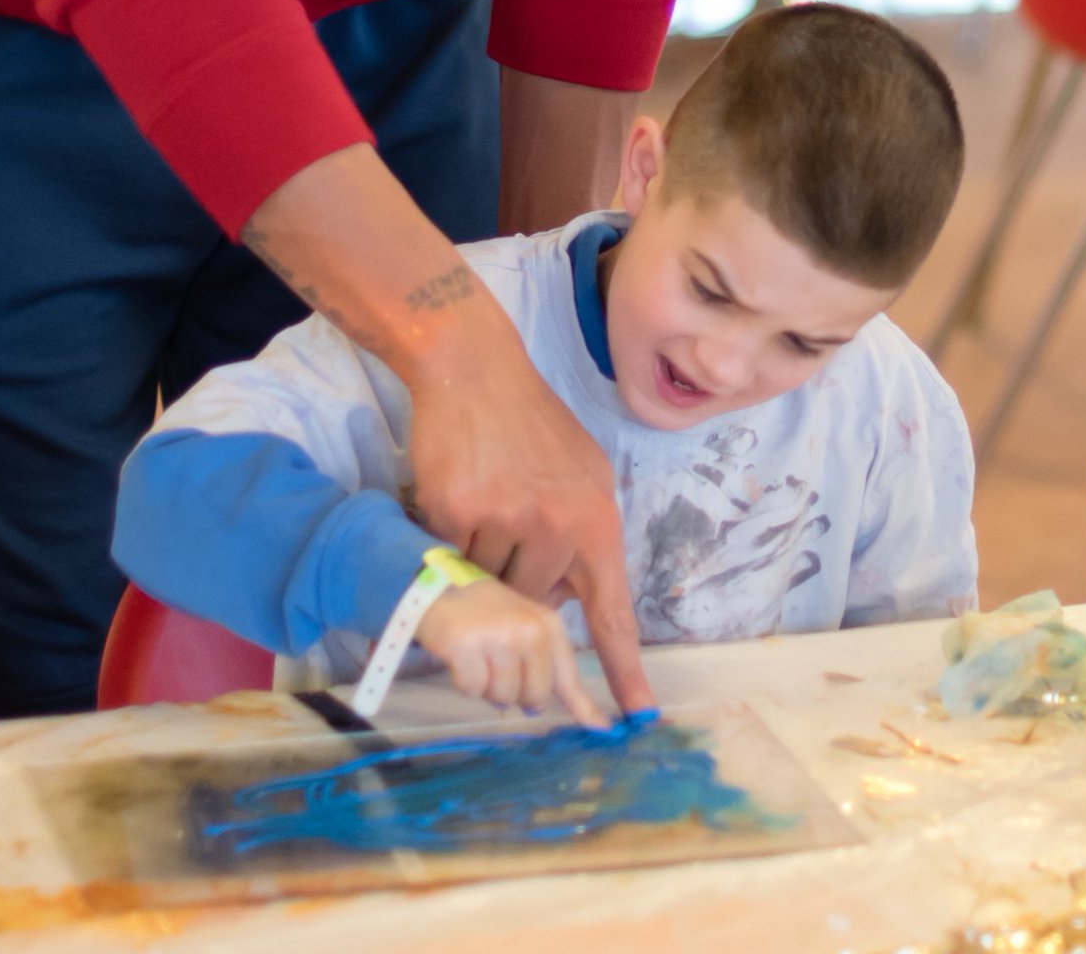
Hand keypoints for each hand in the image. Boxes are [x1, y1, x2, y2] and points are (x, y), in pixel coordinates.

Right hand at [406, 327, 654, 718]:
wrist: (473, 367)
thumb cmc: (528, 421)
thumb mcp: (580, 473)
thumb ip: (582, 535)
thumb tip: (571, 596)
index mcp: (596, 518)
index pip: (613, 611)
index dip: (624, 669)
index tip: (636, 717)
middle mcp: (558, 525)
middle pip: (533, 601)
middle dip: (518, 576)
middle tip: (510, 518)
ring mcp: (507, 519)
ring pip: (490, 584)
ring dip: (482, 556)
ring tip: (487, 497)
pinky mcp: (458, 512)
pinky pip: (452, 556)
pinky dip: (450, 535)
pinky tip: (460, 490)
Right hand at [416, 576, 601, 723]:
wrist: (437, 584)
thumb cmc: (484, 612)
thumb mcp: (523, 627)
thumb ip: (547, 667)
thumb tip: (586, 719)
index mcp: (547, 625)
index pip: (568, 677)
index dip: (584, 708)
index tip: (603, 731)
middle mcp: (528, 630)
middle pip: (534, 698)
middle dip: (515, 694)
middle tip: (496, 665)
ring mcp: (498, 638)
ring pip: (502, 698)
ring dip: (486, 686)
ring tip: (477, 655)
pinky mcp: (467, 646)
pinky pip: (472, 690)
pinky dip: (464, 681)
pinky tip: (459, 656)